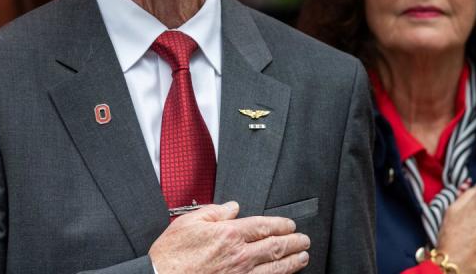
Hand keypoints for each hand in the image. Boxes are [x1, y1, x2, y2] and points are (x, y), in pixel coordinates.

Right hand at [148, 202, 310, 273]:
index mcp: (229, 235)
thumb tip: (232, 207)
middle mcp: (240, 256)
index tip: (290, 225)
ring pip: (275, 268)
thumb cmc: (171, 255)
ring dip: (293, 262)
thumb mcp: (189, 222)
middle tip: (304, 240)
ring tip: (302, 257)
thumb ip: (214, 212)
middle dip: (294, 242)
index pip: (264, 227)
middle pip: (276, 247)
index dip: (282, 225)